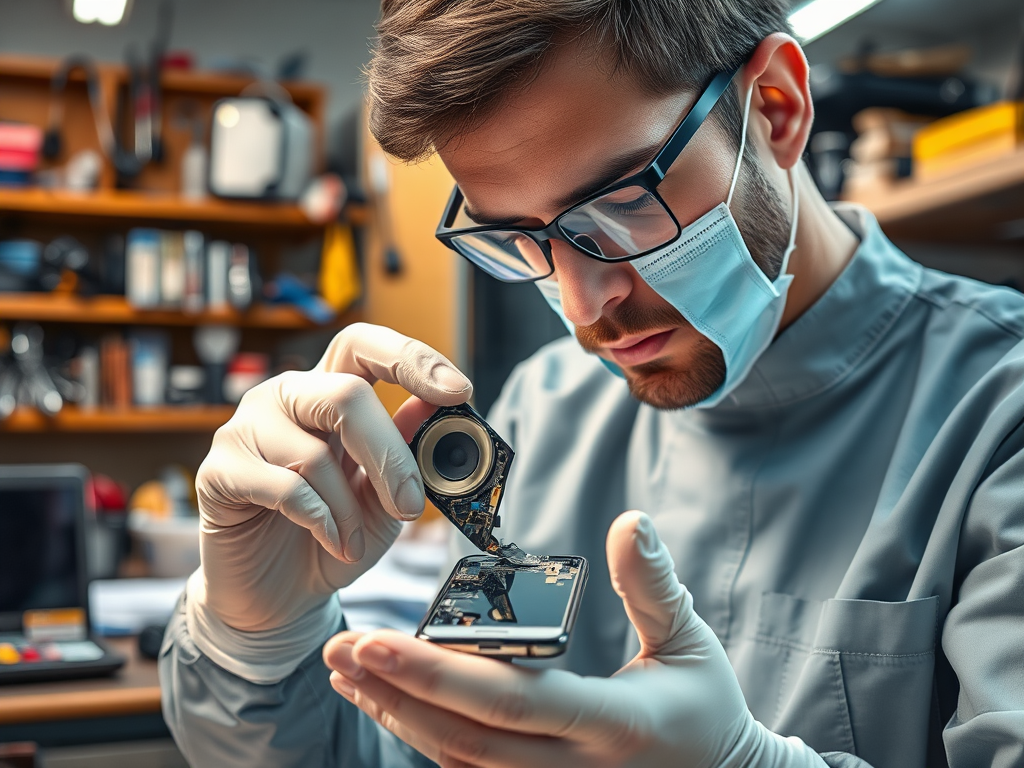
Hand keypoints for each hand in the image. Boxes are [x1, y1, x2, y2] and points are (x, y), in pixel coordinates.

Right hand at [195, 323, 471, 632]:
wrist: (278, 597)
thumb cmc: (333, 538)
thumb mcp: (385, 500)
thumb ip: (406, 454)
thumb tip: (433, 407)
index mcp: (328, 392)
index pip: (364, 346)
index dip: (411, 359)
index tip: (457, 391)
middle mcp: (285, 399)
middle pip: (345, 394)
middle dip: (388, 454)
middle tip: (411, 503)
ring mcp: (244, 430)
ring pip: (314, 452)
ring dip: (349, 508)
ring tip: (355, 540)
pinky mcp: (219, 472)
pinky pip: (283, 487)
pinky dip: (320, 521)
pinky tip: (330, 541)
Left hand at [323, 511, 823, 767]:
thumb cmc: (706, 708)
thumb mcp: (692, 642)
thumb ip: (654, 585)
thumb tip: (631, 522)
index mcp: (611, 723)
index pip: (511, 700)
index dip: (439, 673)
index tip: (378, 642)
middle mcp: (573, 767)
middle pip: (465, 736)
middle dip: (395, 693)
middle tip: (339, 651)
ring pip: (457, 761)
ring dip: (397, 716)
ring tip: (348, 674)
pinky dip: (424, 737)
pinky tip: (391, 704)